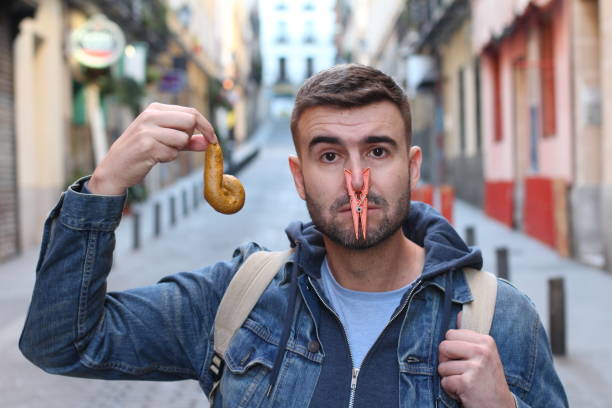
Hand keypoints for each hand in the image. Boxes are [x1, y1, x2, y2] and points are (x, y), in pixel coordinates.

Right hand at [88, 103, 216, 194]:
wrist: (115, 167)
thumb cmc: (141, 152)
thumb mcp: (165, 141)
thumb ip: (187, 141)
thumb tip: (208, 142)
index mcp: (156, 109)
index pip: (191, 111)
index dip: (206, 126)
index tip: (212, 139)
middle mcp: (151, 115)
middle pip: (190, 121)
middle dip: (189, 137)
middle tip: (178, 145)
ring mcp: (148, 129)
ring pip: (182, 138)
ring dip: (176, 150)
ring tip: (159, 151)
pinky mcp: (147, 145)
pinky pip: (172, 153)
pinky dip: (167, 158)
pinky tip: (153, 157)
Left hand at [438, 312, 514, 407]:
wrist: (499, 406)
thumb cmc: (487, 380)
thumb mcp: (484, 354)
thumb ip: (469, 336)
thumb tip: (459, 314)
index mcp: (485, 341)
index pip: (450, 333)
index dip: (452, 348)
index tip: (464, 359)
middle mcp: (482, 351)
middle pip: (443, 347)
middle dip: (446, 362)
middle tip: (461, 372)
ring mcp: (476, 367)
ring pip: (442, 367)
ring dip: (449, 378)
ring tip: (465, 382)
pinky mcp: (468, 383)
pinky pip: (445, 382)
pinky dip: (451, 390)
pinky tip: (464, 391)